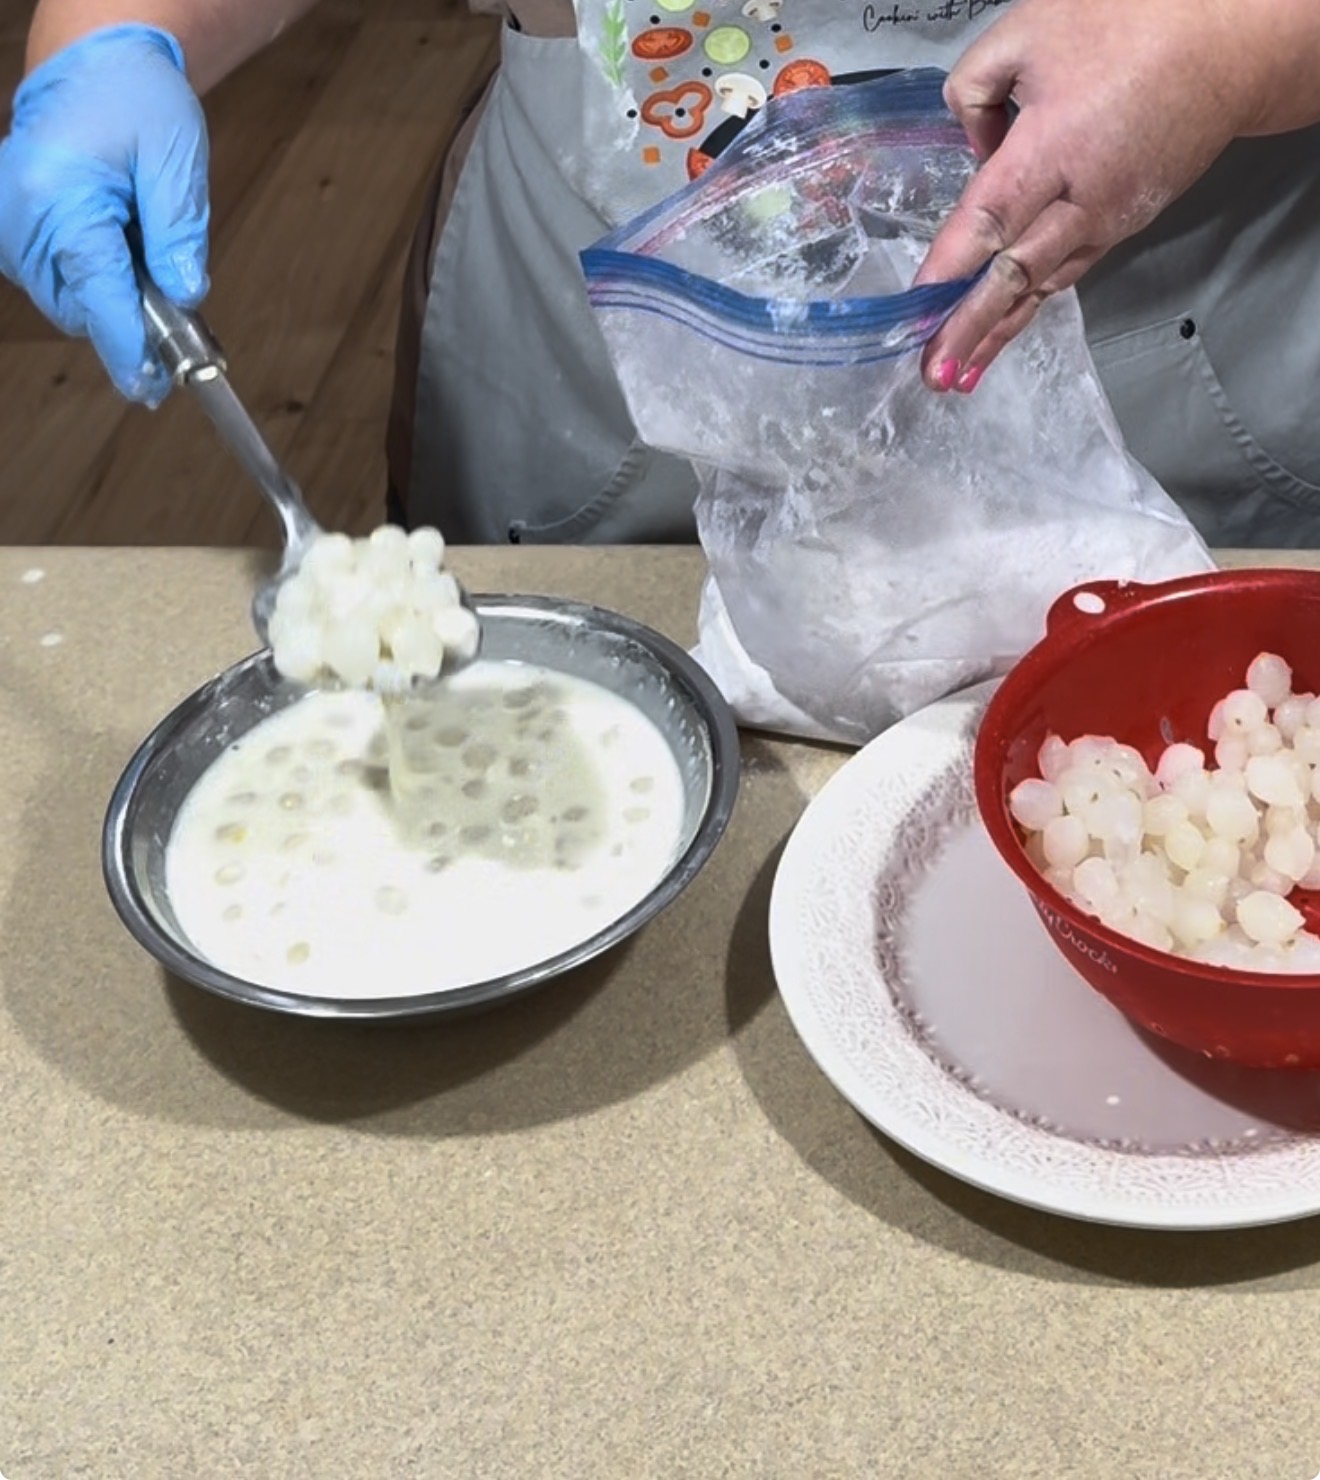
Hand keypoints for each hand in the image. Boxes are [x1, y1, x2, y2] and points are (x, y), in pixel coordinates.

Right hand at [0, 24, 209, 404]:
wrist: (95, 68)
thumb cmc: (136, 102)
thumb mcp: (175, 157)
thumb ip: (179, 230)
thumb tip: (185, 295)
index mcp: (57, 196)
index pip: (97, 291)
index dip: (128, 344)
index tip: (149, 386)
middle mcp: (20, 218)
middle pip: (81, 308)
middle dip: (132, 329)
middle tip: (186, 344)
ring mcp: (13, 230)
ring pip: (73, 304)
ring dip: (118, 308)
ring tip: (156, 278)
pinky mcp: (19, 238)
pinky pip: (65, 284)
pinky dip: (101, 289)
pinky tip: (131, 265)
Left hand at [912, 0, 1261, 393]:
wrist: (1229, 43)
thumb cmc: (1132, 22)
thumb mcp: (1029, 30)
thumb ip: (975, 89)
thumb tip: (972, 150)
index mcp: (1054, 147)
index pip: (988, 220)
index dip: (949, 270)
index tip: (918, 311)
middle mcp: (1082, 198)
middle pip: (1014, 275)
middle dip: (970, 329)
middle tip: (933, 375)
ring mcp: (1108, 218)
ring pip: (1043, 285)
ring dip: (999, 331)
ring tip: (960, 373)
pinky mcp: (1124, 224)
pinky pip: (1068, 271)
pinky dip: (1034, 304)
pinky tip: (1004, 330)